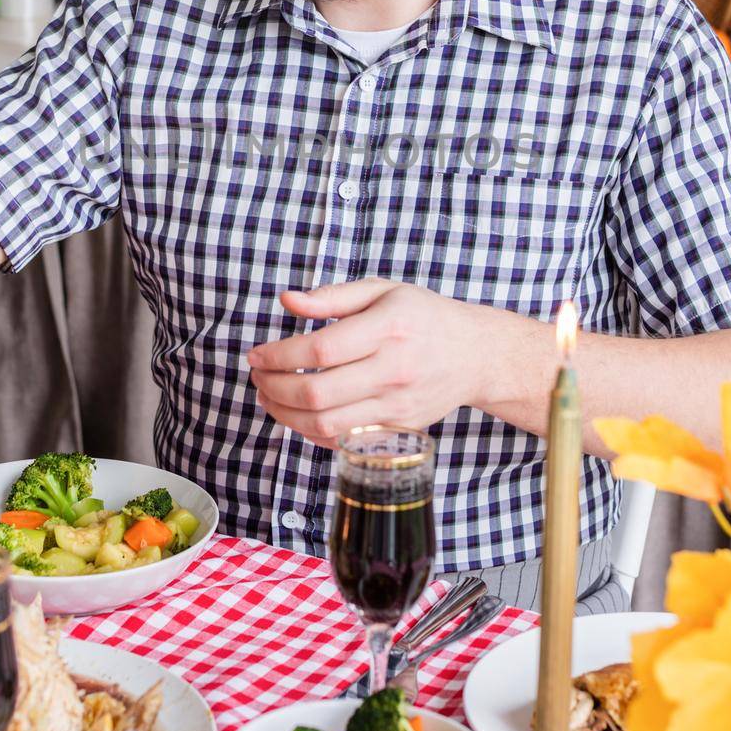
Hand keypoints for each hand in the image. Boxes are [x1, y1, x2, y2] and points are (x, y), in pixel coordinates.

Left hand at [245, 278, 482, 448]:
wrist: (473, 355)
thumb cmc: (422, 317)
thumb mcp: (382, 291)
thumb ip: (332, 296)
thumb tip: (286, 301)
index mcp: (388, 328)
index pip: (320, 350)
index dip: (278, 355)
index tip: (256, 354)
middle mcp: (394, 369)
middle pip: (316, 393)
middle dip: (273, 387)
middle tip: (257, 375)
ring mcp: (397, 405)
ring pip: (325, 424)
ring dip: (284, 414)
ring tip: (268, 396)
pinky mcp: (397, 428)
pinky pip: (343, 440)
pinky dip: (310, 431)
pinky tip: (297, 413)